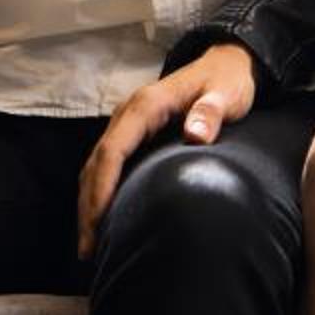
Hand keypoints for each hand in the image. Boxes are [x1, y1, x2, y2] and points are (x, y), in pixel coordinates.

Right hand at [75, 42, 258, 258]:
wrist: (226, 65)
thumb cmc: (227, 82)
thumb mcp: (227, 94)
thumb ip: (211, 112)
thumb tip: (195, 135)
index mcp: (146, 105)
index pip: (113, 149)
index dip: (102, 186)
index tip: (98, 221)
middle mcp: (129, 114)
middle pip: (97, 162)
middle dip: (88, 206)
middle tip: (88, 249)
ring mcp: (128, 125)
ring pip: (95, 166)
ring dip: (89, 204)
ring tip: (90, 246)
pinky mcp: (133, 135)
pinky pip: (107, 166)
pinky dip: (99, 193)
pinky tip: (104, 221)